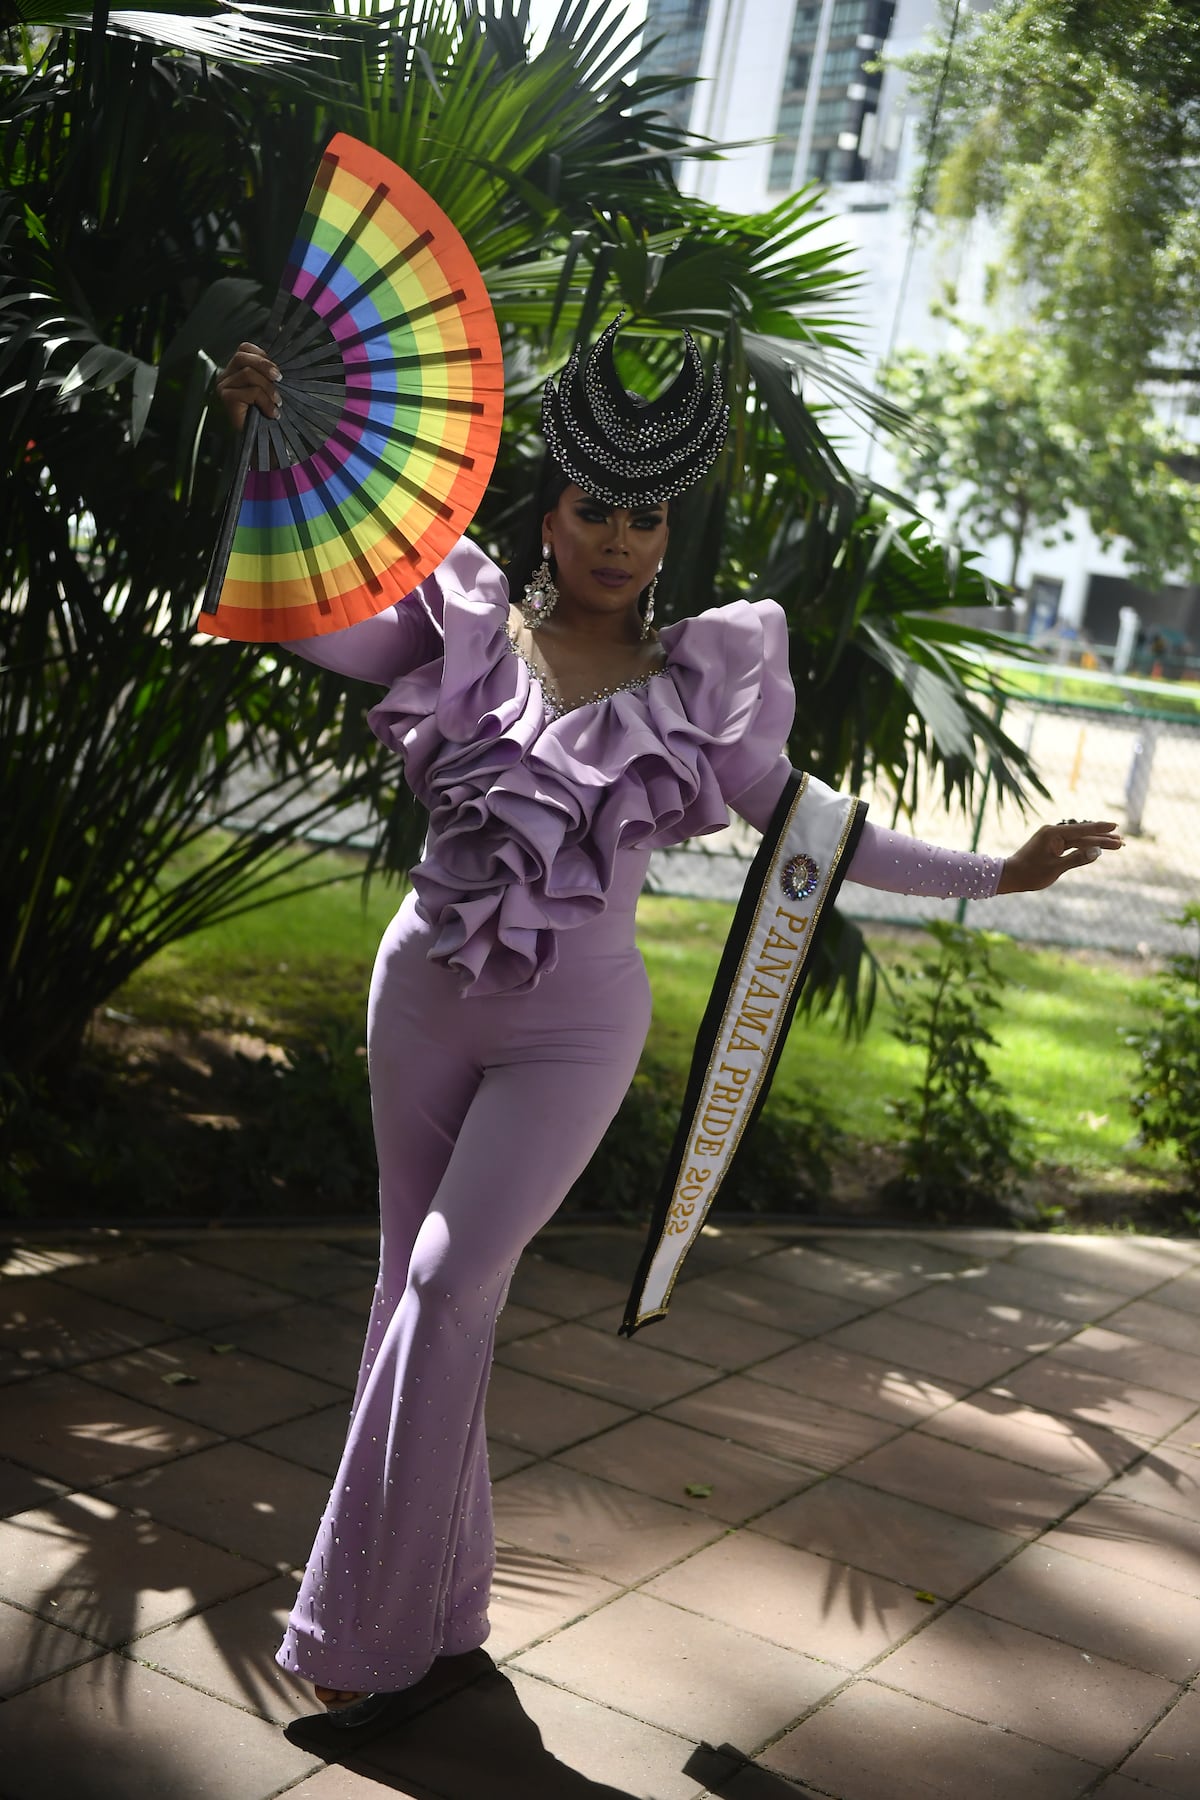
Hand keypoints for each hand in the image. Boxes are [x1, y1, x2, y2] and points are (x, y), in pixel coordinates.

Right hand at [214, 341, 280, 431]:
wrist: (260, 440)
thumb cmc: (265, 413)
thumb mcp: (268, 388)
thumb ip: (268, 373)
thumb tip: (279, 362)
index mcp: (234, 369)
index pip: (244, 348)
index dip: (261, 354)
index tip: (275, 369)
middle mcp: (225, 375)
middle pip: (243, 356)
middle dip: (264, 365)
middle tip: (279, 378)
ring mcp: (223, 386)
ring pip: (249, 374)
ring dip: (268, 388)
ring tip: (277, 402)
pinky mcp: (226, 397)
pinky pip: (251, 391)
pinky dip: (266, 402)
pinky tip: (272, 413)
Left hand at [997, 819, 1123, 893]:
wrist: (1010, 876)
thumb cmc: (1029, 874)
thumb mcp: (1055, 869)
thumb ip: (1077, 859)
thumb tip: (1097, 852)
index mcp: (1052, 833)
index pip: (1082, 830)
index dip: (1100, 829)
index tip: (1116, 826)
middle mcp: (1053, 832)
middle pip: (1084, 834)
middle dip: (1103, 838)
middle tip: (1122, 842)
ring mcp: (1052, 838)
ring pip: (1080, 839)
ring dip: (1097, 843)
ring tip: (1116, 845)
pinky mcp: (1052, 844)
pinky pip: (1073, 844)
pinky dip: (1086, 847)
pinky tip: (1098, 848)